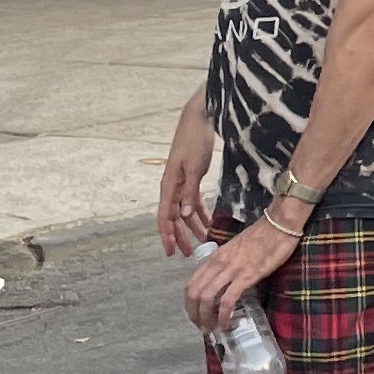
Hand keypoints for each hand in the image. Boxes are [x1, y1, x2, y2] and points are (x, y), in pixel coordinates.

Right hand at [158, 102, 215, 257]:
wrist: (199, 119)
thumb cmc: (194, 141)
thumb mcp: (193, 168)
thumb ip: (189, 192)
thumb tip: (184, 215)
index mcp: (168, 186)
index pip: (164, 217)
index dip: (167, 235)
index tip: (171, 252)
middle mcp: (172, 187)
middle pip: (174, 217)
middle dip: (180, 236)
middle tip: (189, 254)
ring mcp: (181, 182)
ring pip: (184, 211)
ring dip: (192, 226)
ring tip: (202, 241)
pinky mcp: (191, 178)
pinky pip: (193, 200)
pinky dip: (200, 212)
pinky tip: (208, 222)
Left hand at [184, 205, 305, 335]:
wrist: (278, 225)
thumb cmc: (261, 236)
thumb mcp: (235, 250)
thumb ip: (225, 265)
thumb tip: (223, 283)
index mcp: (214, 257)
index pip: (191, 284)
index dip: (189, 305)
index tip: (197, 317)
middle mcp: (217, 263)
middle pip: (194, 294)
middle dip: (195, 315)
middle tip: (204, 328)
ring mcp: (231, 270)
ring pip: (207, 298)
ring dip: (206, 318)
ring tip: (214, 329)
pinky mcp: (246, 276)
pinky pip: (228, 300)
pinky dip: (224, 316)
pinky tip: (228, 323)